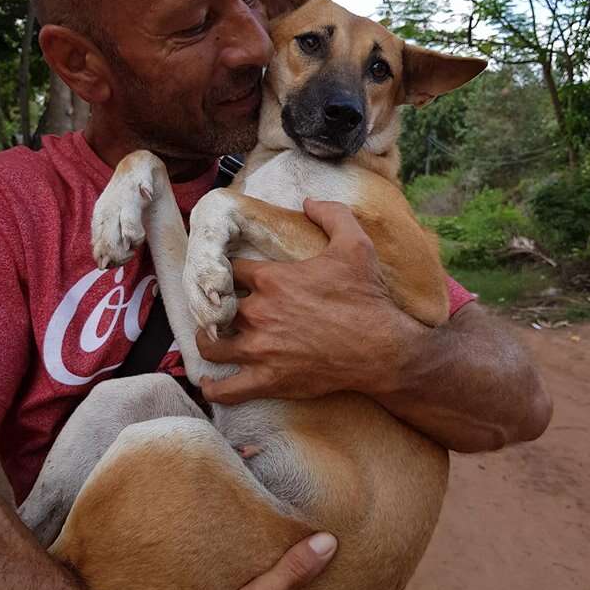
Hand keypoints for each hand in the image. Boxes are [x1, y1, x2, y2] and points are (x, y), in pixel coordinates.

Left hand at [196, 199, 419, 403]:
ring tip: (211, 340)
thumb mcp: (355, 245)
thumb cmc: (366, 297)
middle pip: (217, 307)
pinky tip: (209, 384)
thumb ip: (331, 214)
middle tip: (219, 309)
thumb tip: (308, 201)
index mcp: (272, 279)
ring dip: (208, 341)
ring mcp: (260, 349)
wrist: (381, 348)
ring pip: (213, 346)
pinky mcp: (268, 379)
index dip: (228, 271)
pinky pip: (229, 389)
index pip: (230, 270)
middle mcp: (259, 313)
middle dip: (216, 306)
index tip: (230, 276)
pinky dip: (215, 388)